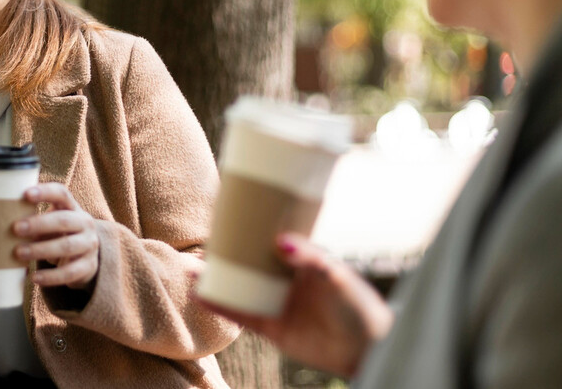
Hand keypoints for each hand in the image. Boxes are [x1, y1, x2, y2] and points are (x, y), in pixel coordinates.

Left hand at [13, 183, 99, 289]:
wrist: (85, 258)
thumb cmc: (58, 235)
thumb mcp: (51, 224)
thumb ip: (34, 221)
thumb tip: (0, 221)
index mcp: (72, 207)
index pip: (62, 194)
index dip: (45, 192)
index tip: (25, 194)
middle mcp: (85, 223)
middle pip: (63, 220)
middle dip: (39, 224)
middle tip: (15, 228)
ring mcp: (89, 245)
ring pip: (66, 246)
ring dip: (41, 249)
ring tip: (19, 253)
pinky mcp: (89, 266)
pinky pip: (70, 272)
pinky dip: (51, 277)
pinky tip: (34, 278)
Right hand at [196, 233, 392, 377]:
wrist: (368, 348)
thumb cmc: (359, 305)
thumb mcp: (335, 274)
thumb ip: (310, 258)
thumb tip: (281, 242)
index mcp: (302, 261)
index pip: (271, 240)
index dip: (252, 229)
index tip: (229, 214)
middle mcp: (287, 281)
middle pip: (251, 263)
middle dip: (228, 253)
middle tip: (204, 241)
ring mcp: (278, 304)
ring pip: (241, 288)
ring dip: (217, 280)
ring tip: (193, 269)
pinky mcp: (274, 328)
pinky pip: (242, 315)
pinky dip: (222, 306)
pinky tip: (202, 296)